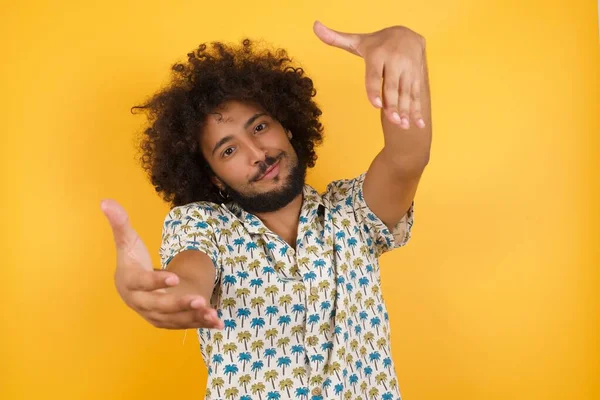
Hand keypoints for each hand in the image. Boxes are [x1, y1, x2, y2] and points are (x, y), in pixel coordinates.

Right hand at [101, 199, 222, 329]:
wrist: (132, 286)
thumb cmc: (131, 260)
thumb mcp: (127, 241)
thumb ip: (120, 223)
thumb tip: (106, 201)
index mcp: (131, 282)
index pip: (142, 283)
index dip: (157, 282)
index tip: (175, 278)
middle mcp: (141, 302)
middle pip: (159, 306)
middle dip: (179, 304)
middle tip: (199, 299)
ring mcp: (154, 314)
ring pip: (174, 319)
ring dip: (193, 317)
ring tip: (212, 315)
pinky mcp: (167, 321)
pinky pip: (184, 324)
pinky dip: (200, 324)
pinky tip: (218, 324)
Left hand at [313, 21, 426, 129]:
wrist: (409, 34)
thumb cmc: (377, 43)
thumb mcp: (357, 41)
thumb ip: (335, 38)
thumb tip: (315, 26)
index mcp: (378, 54)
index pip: (374, 75)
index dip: (374, 90)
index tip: (375, 105)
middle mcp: (395, 61)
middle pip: (391, 86)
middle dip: (393, 105)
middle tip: (392, 121)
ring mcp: (408, 69)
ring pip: (406, 93)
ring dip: (406, 110)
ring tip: (403, 126)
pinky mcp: (418, 76)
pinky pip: (417, 95)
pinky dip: (418, 110)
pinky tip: (419, 124)